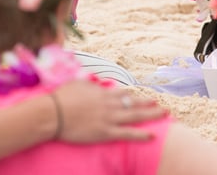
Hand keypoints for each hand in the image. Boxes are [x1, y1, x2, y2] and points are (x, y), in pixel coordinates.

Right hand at [52, 80, 167, 142]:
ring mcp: (109, 118)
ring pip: (135, 115)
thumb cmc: (61, 98)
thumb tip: (93, 81)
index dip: (135, 95)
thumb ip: (89, 83)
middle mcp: (110, 104)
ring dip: (151, 114)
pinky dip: (140, 135)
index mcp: (103, 92)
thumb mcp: (77, 84)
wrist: (52, 113)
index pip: (124, 93)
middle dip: (149, 103)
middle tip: (161, 103)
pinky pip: (127, 134)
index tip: (144, 96)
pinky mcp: (105, 132)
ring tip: (164, 113)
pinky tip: (152, 136)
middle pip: (135, 102)